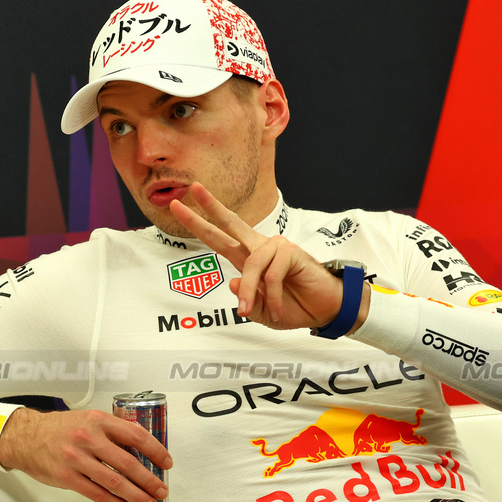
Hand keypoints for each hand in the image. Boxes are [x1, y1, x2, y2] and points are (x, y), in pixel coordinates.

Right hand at [0, 408, 171, 501]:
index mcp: (98, 421)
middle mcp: (89, 439)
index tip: (166, 463)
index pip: (135, 435)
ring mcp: (78, 460)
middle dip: (149, 480)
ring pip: (115, 482)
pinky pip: (98, 494)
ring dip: (137, 496)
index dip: (155, 450)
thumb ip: (112, 431)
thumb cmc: (59, 429)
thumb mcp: (88, 419)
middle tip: (161, 490)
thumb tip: (140, 449)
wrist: (26, 437)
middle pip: (128, 463)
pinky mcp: (68, 478)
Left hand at [169, 183, 369, 331]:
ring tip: (250, 311)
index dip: (199, 223)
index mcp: (247, 259)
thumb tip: (231, 282)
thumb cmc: (292, 308)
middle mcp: (258, 248)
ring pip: (251, 264)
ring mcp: (275, 247)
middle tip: (193, 188)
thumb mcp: (261, 313)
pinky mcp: (291, 252)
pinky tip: (278, 309)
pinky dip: (273, 296)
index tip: (179, 206)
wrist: (322, 312)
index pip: (219, 238)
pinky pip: (272, 274)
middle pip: (231, 223)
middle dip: (210, 207)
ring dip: (250, 291)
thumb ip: (246, 301)